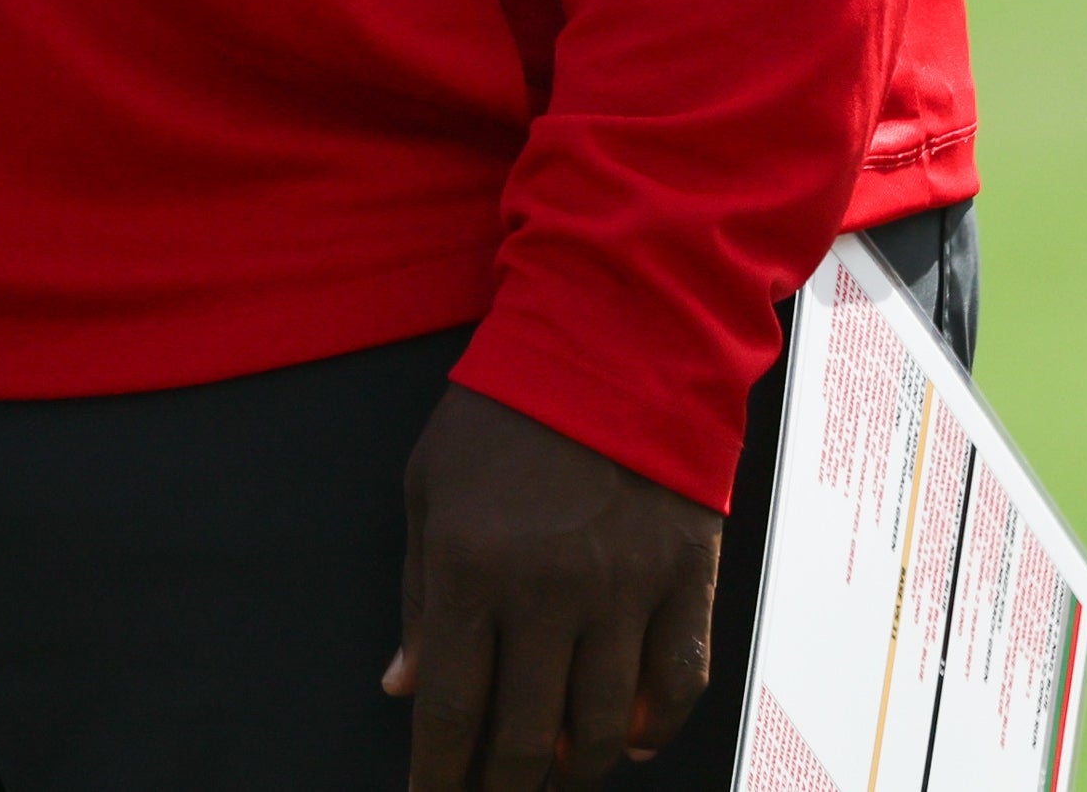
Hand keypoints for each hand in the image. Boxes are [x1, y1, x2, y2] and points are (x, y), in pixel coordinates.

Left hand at [386, 385, 723, 791]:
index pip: (452, 708)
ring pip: (604, 726)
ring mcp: (624, 590)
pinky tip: (634, 743)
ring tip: (554, 775)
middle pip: (526, 735)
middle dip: (501, 787)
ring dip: (576, 768)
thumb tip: (403, 687)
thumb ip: (416, 596)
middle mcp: (549, 591)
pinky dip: (657, 727)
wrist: (611, 340)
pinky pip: (677, 683)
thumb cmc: (504, 411)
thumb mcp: (428, 488)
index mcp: (471, 566)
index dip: (437, 773)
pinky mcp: (684, 581)